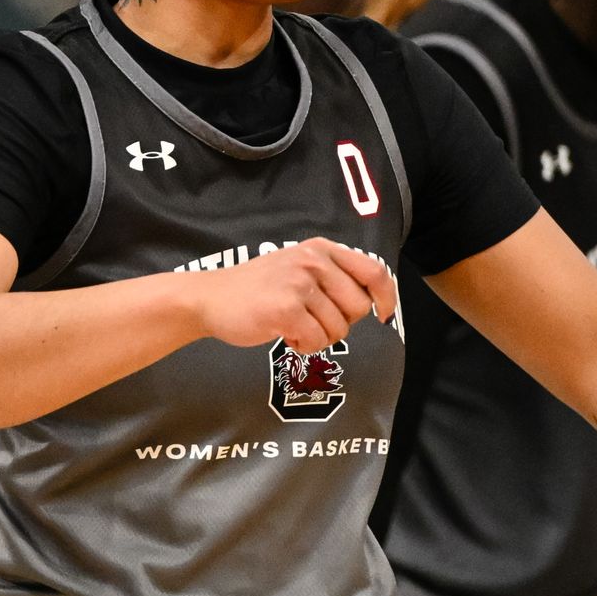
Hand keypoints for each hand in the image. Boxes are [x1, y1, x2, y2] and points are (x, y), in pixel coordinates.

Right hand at [195, 238, 396, 352]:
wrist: (209, 298)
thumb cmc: (257, 289)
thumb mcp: (297, 267)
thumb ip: (331, 276)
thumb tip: (373, 301)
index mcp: (320, 249)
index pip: (374, 271)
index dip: (386, 297)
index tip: (383, 315)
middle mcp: (313, 261)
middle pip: (358, 307)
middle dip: (340, 324)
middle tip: (312, 322)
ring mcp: (299, 283)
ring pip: (338, 329)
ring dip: (318, 338)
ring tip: (292, 326)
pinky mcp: (285, 308)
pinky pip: (316, 341)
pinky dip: (303, 346)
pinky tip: (284, 334)